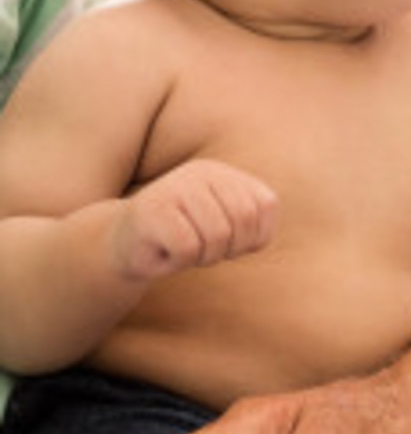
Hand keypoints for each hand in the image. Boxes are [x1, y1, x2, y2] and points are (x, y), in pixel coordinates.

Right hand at [112, 159, 277, 280]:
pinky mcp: (152, 210)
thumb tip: (259, 234)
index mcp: (223, 173)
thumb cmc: (182, 239)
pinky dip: (181, 261)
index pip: (266, 205)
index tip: (229, 243)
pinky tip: (164, 252)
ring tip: (184, 250)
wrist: (122, 245)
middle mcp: (201, 172)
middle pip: (244, 220)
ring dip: (204, 257)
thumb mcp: (224, 226)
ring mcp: (175, 187)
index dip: (253, 237)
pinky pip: (188, 248)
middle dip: (230, 249)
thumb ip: (252, 222)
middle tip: (204, 251)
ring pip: (218, 236)